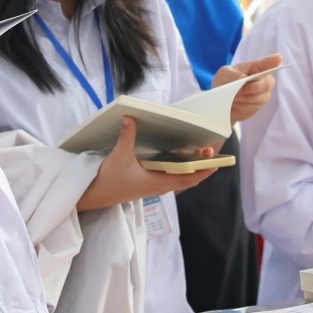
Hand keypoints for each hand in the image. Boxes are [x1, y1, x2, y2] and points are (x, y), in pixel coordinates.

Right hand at [77, 117, 217, 211]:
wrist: (96, 195)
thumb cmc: (110, 179)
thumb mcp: (119, 156)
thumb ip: (127, 136)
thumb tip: (130, 117)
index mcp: (158, 182)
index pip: (188, 178)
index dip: (203, 171)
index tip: (216, 162)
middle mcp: (160, 185)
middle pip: (188, 178)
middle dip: (200, 166)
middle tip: (208, 150)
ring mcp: (155, 185)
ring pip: (180, 177)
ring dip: (191, 166)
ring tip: (198, 152)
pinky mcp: (149, 183)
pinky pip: (171, 176)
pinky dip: (179, 167)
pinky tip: (178, 156)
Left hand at [213, 53, 283, 124]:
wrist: (222, 100)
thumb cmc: (225, 82)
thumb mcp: (223, 74)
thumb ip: (232, 75)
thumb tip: (243, 78)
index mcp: (255, 67)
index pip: (266, 63)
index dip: (272, 61)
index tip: (278, 58)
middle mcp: (263, 78)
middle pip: (265, 84)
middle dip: (251, 87)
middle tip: (238, 89)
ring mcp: (263, 92)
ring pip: (258, 97)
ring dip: (244, 97)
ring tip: (234, 95)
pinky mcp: (260, 104)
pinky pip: (254, 106)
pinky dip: (243, 104)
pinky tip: (237, 102)